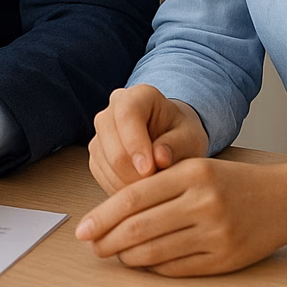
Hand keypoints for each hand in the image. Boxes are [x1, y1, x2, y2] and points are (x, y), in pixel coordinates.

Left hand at [75, 158, 286, 275]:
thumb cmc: (233, 182)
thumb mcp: (196, 168)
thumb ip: (158, 185)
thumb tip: (111, 214)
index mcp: (191, 173)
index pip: (134, 197)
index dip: (103, 216)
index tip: (82, 229)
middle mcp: (203, 202)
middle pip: (140, 227)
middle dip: (108, 240)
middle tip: (92, 246)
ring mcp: (216, 232)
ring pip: (156, 251)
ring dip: (128, 256)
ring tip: (115, 254)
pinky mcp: (226, 258)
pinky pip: (177, 267)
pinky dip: (154, 266)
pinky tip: (144, 262)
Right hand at [88, 85, 207, 194]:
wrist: (172, 140)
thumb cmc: (182, 135)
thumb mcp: (190, 138)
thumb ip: (176, 146)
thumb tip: (159, 158)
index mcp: (139, 95)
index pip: (127, 114)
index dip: (135, 143)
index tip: (149, 169)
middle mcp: (113, 109)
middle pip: (110, 142)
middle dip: (132, 170)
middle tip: (156, 186)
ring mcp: (101, 132)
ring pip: (104, 162)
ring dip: (127, 182)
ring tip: (153, 188)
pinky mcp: (97, 154)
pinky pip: (102, 175)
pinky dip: (120, 188)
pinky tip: (141, 190)